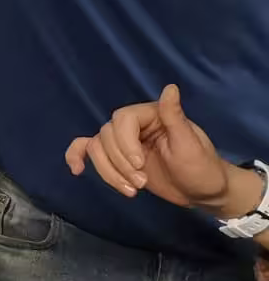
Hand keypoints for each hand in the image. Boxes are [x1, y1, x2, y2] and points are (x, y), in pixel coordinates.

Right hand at [65, 84, 238, 212]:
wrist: (204, 193)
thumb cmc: (202, 168)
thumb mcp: (190, 145)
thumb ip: (175, 117)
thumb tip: (170, 88)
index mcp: (151, 114)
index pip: (122, 120)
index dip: (125, 143)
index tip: (140, 165)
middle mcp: (134, 124)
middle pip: (107, 135)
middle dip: (119, 163)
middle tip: (142, 183)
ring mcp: (123, 141)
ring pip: (96, 147)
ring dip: (108, 171)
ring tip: (132, 190)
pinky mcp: (116, 157)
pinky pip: (88, 150)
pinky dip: (77, 156)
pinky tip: (77, 170)